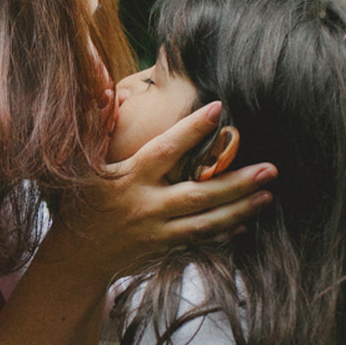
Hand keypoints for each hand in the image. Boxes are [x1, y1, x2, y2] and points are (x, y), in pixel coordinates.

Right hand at [45, 101, 275, 282]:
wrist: (74, 257)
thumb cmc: (79, 202)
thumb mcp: (80, 163)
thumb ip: (96, 124)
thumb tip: (105, 87)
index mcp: (129, 179)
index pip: (165, 150)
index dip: (191, 130)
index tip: (218, 108)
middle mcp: (146, 206)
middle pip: (198, 194)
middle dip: (236, 182)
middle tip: (270, 169)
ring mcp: (156, 231)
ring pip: (205, 222)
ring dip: (240, 209)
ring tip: (268, 194)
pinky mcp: (163, 248)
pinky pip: (199, 240)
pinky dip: (224, 232)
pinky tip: (246, 222)